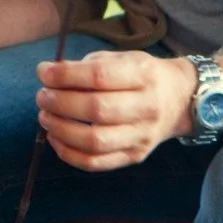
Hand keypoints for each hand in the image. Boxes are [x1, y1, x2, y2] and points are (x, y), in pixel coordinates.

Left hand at [35, 50, 197, 170]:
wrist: (180, 100)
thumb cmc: (142, 75)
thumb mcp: (122, 59)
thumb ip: (88, 66)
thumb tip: (49, 75)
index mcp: (143, 75)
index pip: (100, 76)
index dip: (65, 75)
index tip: (43, 72)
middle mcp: (147, 107)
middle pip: (97, 110)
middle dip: (60, 103)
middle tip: (42, 97)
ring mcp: (142, 136)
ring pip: (95, 141)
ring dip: (61, 130)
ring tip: (45, 117)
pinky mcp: (135, 157)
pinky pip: (96, 163)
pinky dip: (69, 154)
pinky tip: (55, 138)